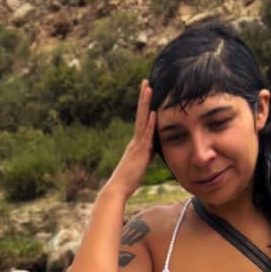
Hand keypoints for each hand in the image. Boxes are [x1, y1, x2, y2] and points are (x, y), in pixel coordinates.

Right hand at [104, 80, 156, 200]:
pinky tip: (153, 113)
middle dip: (143, 98)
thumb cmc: (128, 181)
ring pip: (142, 120)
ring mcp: (136, 145)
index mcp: (135, 143)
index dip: (144, 107)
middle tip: (146, 81)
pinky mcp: (139, 153)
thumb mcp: (140, 165)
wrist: (117, 189)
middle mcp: (135, 141)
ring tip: (148, 88)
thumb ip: (146, 155)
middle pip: (140, 115)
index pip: (141, 121)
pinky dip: (149, 124)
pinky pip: (145, 136)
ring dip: (145, 104)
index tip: (147, 92)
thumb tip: (151, 150)